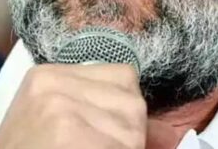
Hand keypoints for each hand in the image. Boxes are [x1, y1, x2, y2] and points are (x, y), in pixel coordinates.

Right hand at [0, 63, 146, 148]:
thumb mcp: (53, 127)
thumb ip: (98, 113)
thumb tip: (171, 136)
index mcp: (47, 76)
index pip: (124, 78)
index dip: (123, 114)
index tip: (104, 135)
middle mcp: (53, 84)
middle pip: (132, 105)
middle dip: (127, 138)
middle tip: (93, 148)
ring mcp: (60, 107)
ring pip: (133, 131)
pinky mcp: (67, 132)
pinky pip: (121, 148)